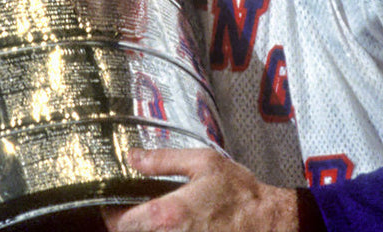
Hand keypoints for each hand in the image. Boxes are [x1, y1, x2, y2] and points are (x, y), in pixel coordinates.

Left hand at [101, 148, 299, 231]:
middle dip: (128, 225)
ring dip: (146, 230)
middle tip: (134, 210)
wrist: (270, 222)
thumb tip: (134, 157)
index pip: (120, 223)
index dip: (112, 214)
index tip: (114, 203)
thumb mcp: (203, 163)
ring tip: (155, 218)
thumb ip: (163, 160)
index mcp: (168, 214)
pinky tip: (174, 227)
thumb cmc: (240, 193)